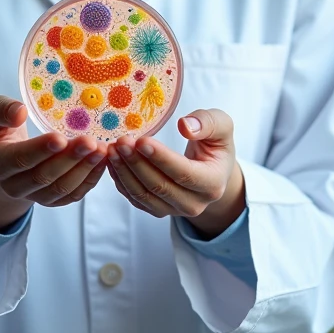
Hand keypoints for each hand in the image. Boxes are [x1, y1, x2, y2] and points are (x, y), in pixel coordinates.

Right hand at [0, 96, 107, 231]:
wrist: (6, 159)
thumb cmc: (3, 130)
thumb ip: (2, 109)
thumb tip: (20, 112)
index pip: (20, 159)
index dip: (41, 150)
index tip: (61, 137)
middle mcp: (14, 186)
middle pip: (44, 176)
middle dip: (70, 158)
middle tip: (90, 141)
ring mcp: (35, 196)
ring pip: (61, 188)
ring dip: (84, 169)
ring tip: (102, 149)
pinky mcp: (53, 200)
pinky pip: (73, 195)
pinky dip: (90, 179)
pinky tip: (103, 161)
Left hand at [106, 109, 245, 238]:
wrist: (211, 169)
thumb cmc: (215, 144)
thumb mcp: (221, 127)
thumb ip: (208, 123)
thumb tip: (185, 126)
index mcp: (212, 184)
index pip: (184, 174)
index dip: (161, 158)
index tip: (142, 140)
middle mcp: (194, 203)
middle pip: (159, 186)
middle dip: (137, 163)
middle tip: (121, 141)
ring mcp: (174, 210)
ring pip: (143, 195)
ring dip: (124, 172)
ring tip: (112, 149)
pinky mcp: (157, 209)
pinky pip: (134, 198)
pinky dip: (120, 180)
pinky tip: (112, 161)